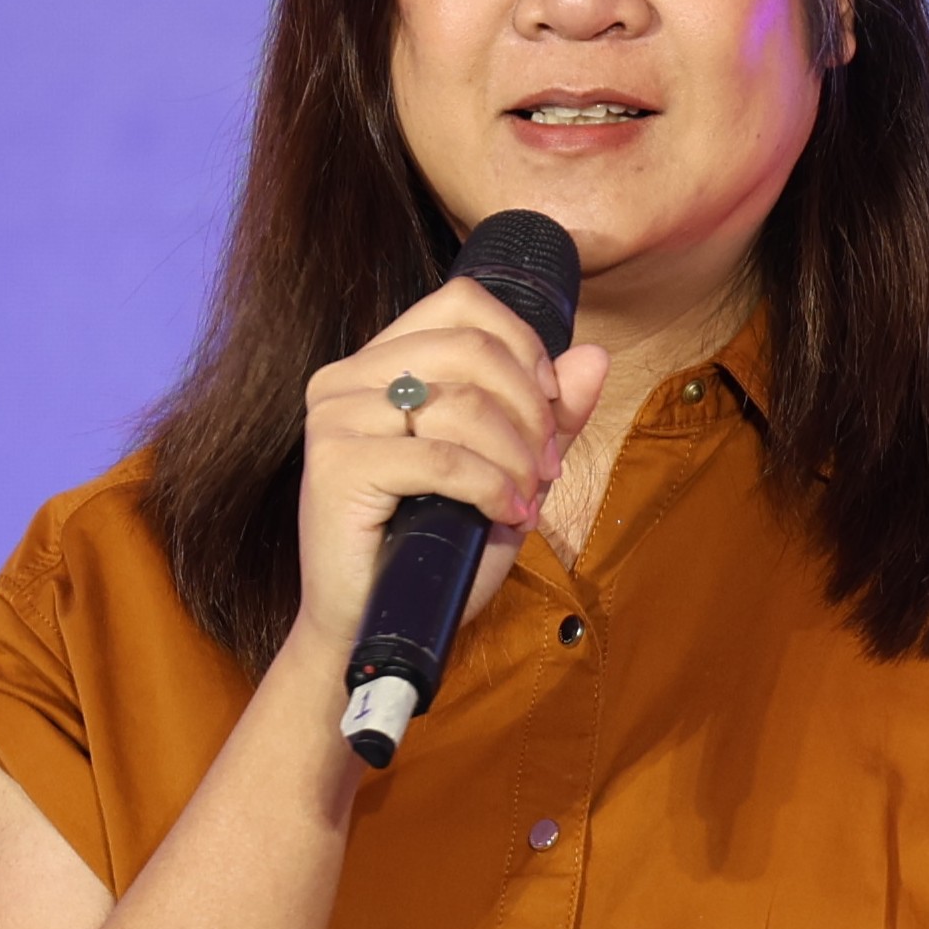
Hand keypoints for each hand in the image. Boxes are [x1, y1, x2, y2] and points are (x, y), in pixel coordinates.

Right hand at [292, 279, 612, 658]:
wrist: (377, 626)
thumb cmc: (434, 550)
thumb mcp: (506, 471)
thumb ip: (547, 415)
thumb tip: (594, 356)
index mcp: (378, 362)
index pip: (462, 302)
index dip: (523, 345)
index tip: (550, 404)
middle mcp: (347, 377)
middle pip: (470, 346)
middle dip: (530, 408)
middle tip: (545, 466)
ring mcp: (335, 418)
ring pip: (462, 404)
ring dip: (515, 457)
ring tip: (526, 499)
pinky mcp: (336, 466)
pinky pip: (442, 457)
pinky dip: (491, 488)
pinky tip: (506, 516)